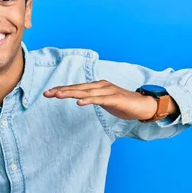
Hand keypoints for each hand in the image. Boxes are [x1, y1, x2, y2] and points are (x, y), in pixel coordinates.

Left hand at [43, 80, 168, 120]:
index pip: (76, 88)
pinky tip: (79, 102)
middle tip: (47, 94)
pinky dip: (89, 100)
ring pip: (86, 92)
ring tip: (58, 95)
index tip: (48, 93)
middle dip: (62, 91)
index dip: (62, 90)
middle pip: (78, 88)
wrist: (144, 105)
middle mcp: (100, 86)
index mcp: (97, 87)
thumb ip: (92, 99)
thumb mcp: (104, 101)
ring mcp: (108, 91)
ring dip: (71, 93)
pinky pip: (99, 99)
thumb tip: (80, 99)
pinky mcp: (115, 99)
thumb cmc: (123, 103)